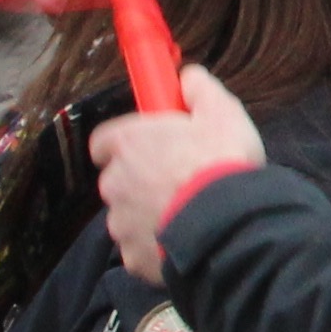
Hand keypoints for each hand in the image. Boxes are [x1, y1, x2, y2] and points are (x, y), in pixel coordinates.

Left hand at [91, 67, 269, 280]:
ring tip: (186, 212)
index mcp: (128, 143)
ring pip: (127, 215)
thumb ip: (200, 90)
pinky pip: (138, 247)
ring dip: (148, 213)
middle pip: (117, 178)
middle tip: (177, 179)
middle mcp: (114, 182)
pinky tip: (182, 238)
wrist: (227, 224)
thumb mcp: (223, 113)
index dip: (124, 143)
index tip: (149, 144)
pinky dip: (154, 244)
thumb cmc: (220, 162)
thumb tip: (188, 75)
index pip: (103, 141)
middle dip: (140, 180)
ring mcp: (120, 222)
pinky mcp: (131, 256)